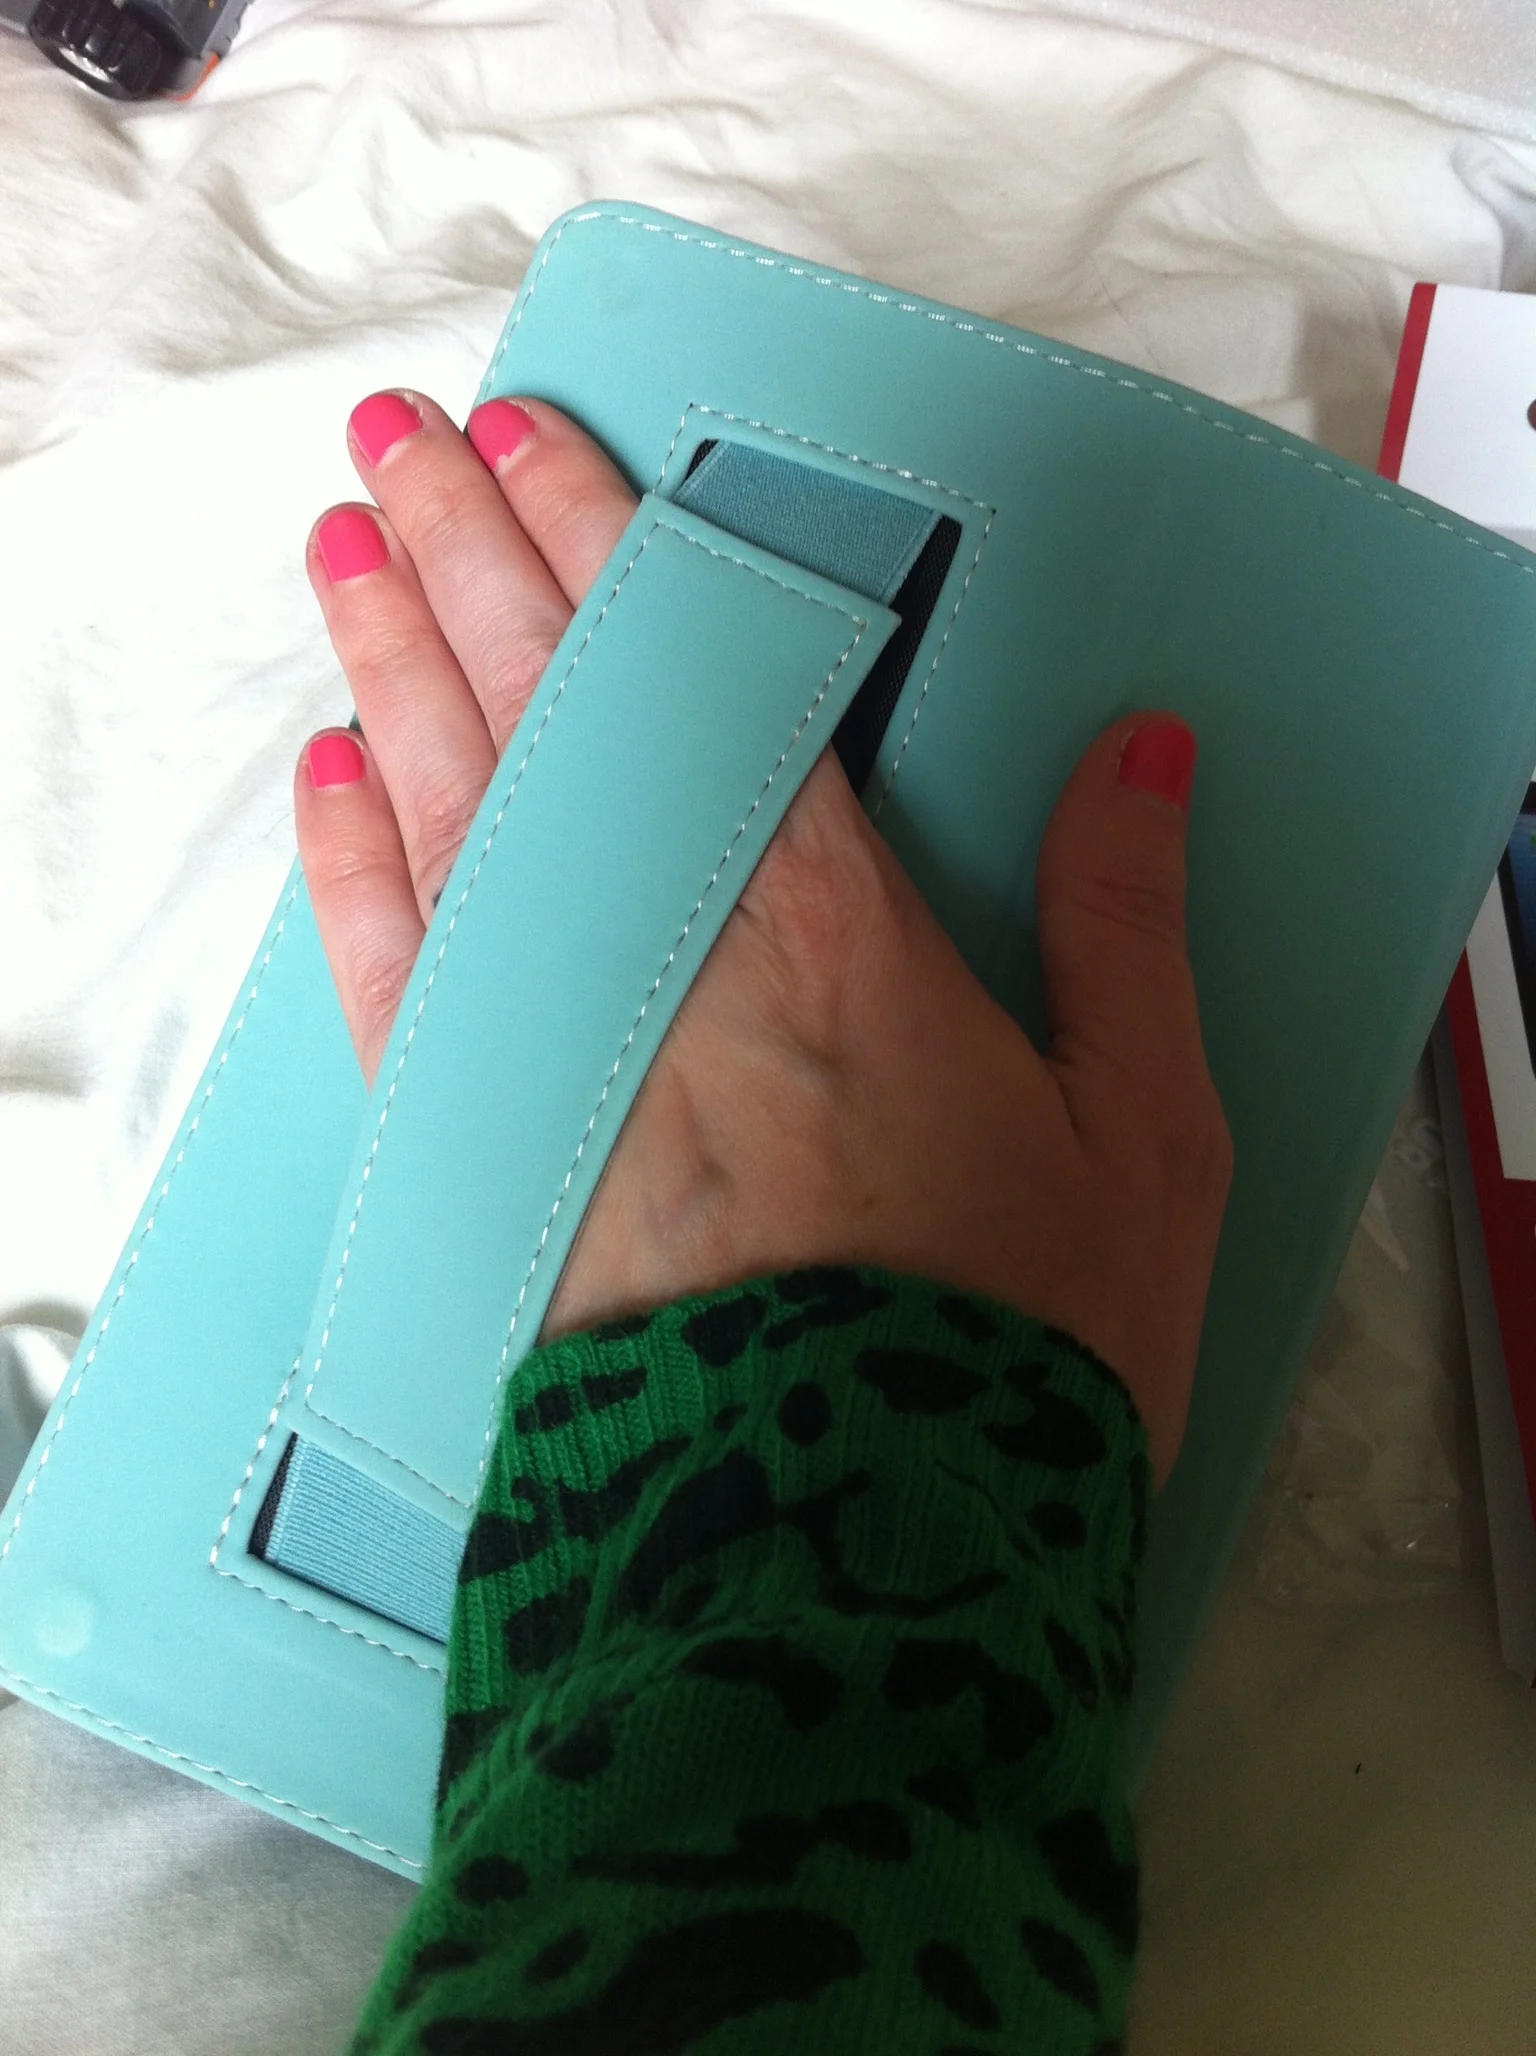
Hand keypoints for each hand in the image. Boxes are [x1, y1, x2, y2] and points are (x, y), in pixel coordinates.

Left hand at [295, 391, 1231, 1486]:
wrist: (844, 1550)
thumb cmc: (1003, 1345)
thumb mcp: (1142, 1131)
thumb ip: (1125, 919)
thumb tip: (1141, 749)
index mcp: (827, 925)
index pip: (695, 677)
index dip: (611, 545)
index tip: (542, 444)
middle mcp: (662, 953)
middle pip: (545, 706)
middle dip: (468, 554)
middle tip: (402, 437)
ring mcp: (552, 1047)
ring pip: (447, 807)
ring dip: (391, 665)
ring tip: (349, 549)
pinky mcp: (483, 1152)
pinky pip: (397, 971)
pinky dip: (355, 866)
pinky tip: (332, 779)